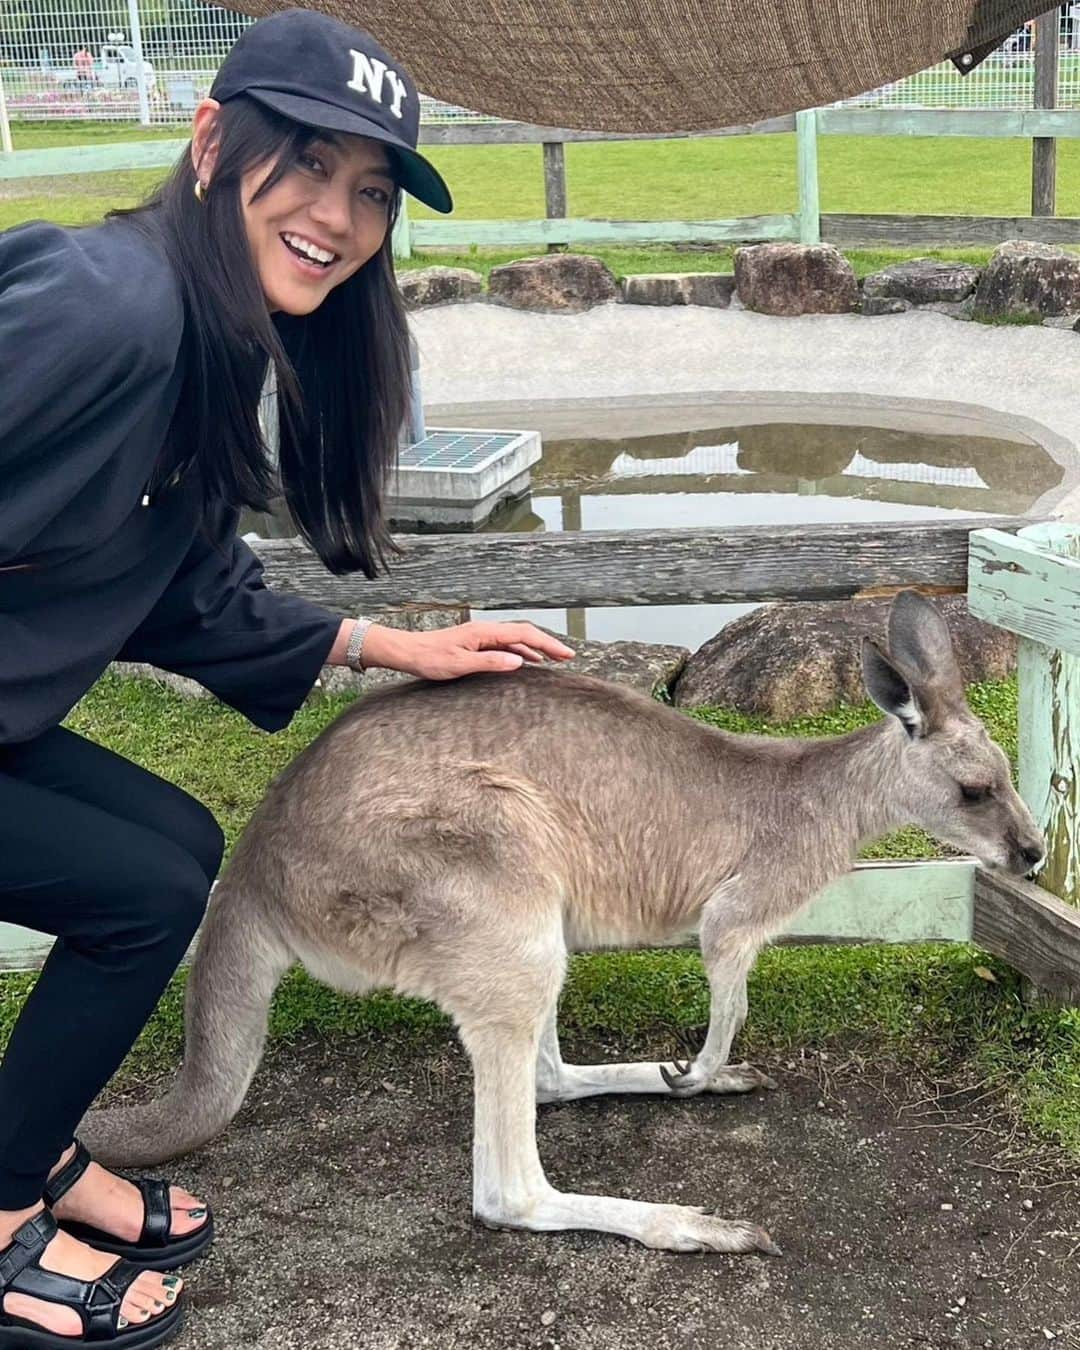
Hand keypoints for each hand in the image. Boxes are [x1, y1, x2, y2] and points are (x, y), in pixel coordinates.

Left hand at [364, 620, 574, 680]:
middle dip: (548, 644)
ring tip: (554, 660)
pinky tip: (527, 662)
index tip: (566, 654)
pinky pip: (505, 646)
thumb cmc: (429, 659)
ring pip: (516, 639)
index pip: (525, 634)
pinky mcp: (476, 643)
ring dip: (537, 648)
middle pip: (525, 633)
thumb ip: (490, 662)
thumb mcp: (460, 664)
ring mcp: (481, 636)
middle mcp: (486, 630)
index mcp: (485, 632)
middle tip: (568, 657)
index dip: (548, 644)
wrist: (408, 652)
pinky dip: (521, 652)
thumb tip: (519, 661)